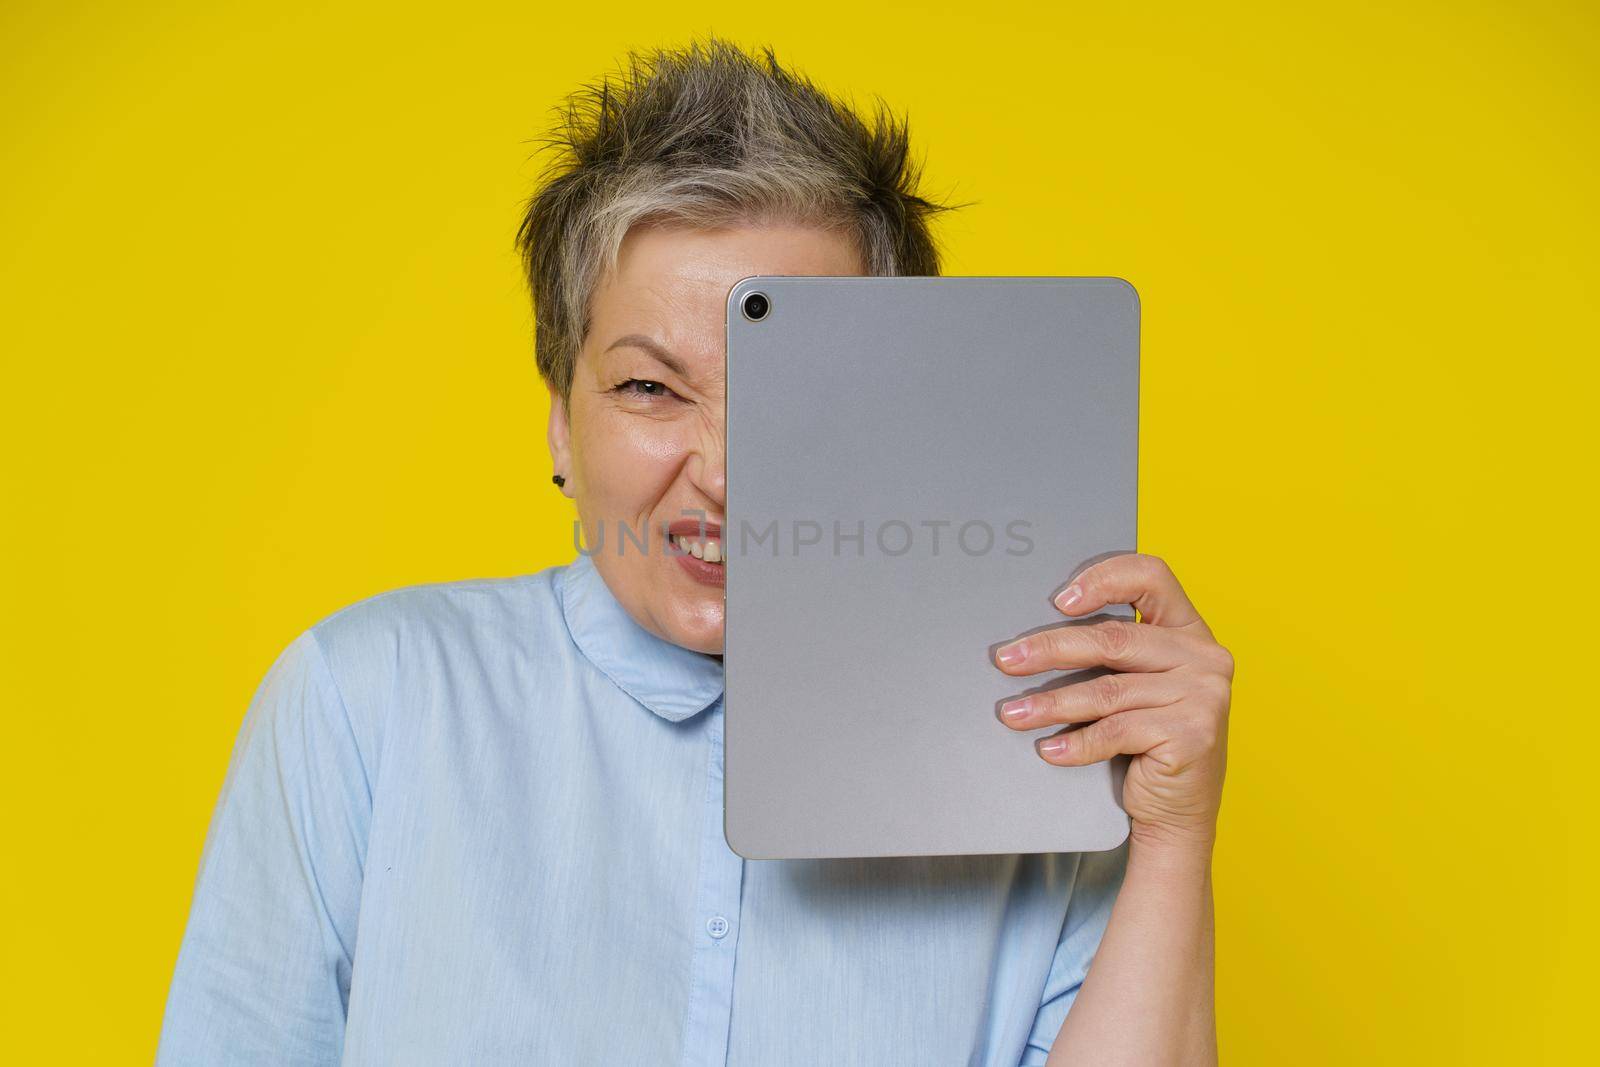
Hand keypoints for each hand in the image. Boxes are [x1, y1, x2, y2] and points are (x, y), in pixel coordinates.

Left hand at [993, 554, 1232, 850]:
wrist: (1176, 813)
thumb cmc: (1146, 743)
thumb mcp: (1134, 686)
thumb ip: (1110, 654)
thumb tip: (1031, 637)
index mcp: (1190, 630)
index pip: (1150, 576)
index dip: (1102, 579)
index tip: (1057, 601)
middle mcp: (1205, 657)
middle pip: (1114, 638)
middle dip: (1050, 649)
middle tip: (1006, 660)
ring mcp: (1204, 696)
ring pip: (1108, 690)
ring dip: (1050, 703)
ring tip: (1012, 713)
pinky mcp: (1193, 735)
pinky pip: (1117, 731)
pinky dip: (1076, 743)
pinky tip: (1049, 750)